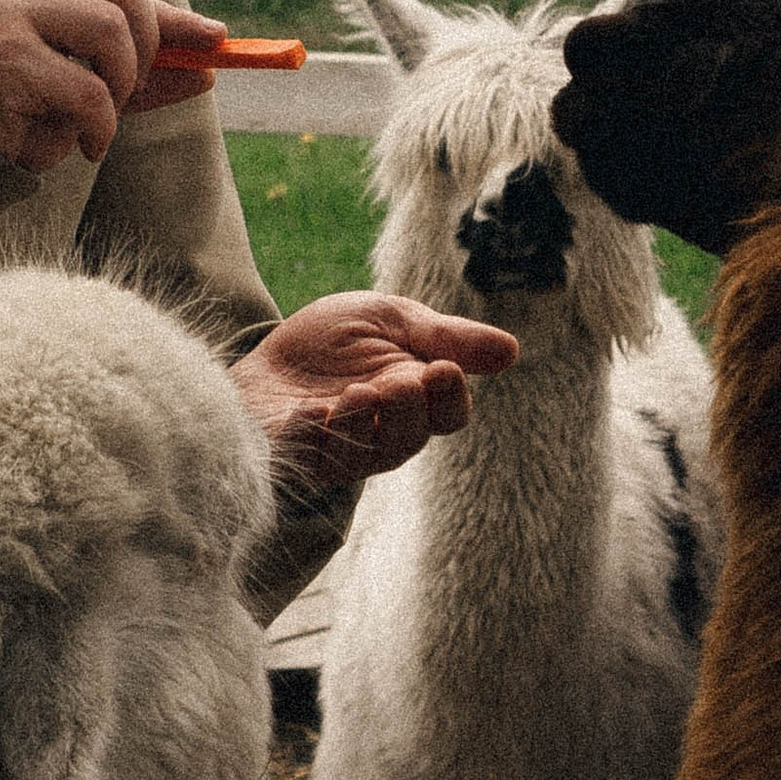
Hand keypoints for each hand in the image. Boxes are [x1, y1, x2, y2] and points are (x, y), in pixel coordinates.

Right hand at [0, 0, 228, 171]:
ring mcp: (4, 17)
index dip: (167, 11)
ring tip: (101, 121)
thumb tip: (211, 67)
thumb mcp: (88, 87)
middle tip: (131, 90)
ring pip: (109, 31)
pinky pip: (88, 90)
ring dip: (122, 87)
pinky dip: (103, 126)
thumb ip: (142, 73)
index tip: (215, 40)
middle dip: (148, 41)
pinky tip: (87, 145)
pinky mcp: (4, 61)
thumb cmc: (20, 115)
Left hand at [232, 294, 521, 492]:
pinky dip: (311, 435)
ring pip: (361, 457)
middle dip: (406, 412)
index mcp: (414, 401)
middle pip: (407, 441)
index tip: (443, 368)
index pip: (447, 415)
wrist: (268, 348)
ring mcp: (336, 449)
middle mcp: (381, 434)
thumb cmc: (336, 338)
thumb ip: (445, 336)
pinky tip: (311, 410)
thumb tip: (512, 351)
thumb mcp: (392, 320)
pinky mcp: (292, 454)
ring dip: (362, 425)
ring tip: (358, 392)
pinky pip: (307, 459)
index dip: (449, 398)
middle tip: (398, 382)